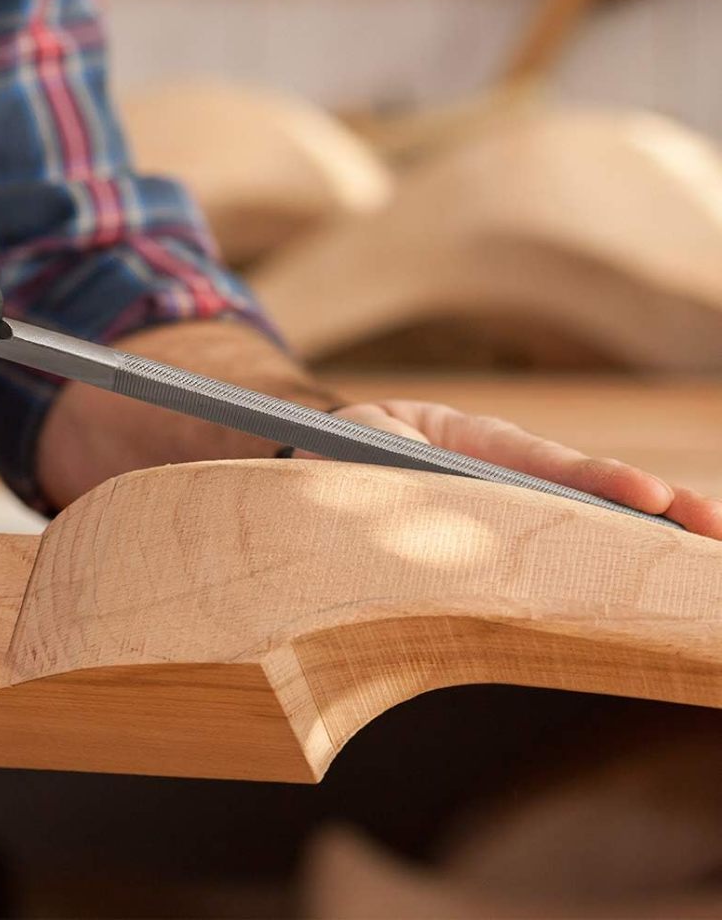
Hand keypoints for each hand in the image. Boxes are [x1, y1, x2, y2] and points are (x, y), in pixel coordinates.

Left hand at [300, 400, 721, 538]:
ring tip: (705, 556)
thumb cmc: (349, 447)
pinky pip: (557, 543)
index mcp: (475, 441)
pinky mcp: (506, 528)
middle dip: (653, 507)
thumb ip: (388, 456)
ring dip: (646, 537)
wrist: (338, 450)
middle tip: (713, 531)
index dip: (594, 482)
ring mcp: (514, 497)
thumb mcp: (359, 442)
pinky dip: (605, 557)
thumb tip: (425, 477)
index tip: (646, 499)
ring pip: (584, 517)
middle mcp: (508, 467)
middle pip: (586, 489)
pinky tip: (645, 582)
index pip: (543, 462)